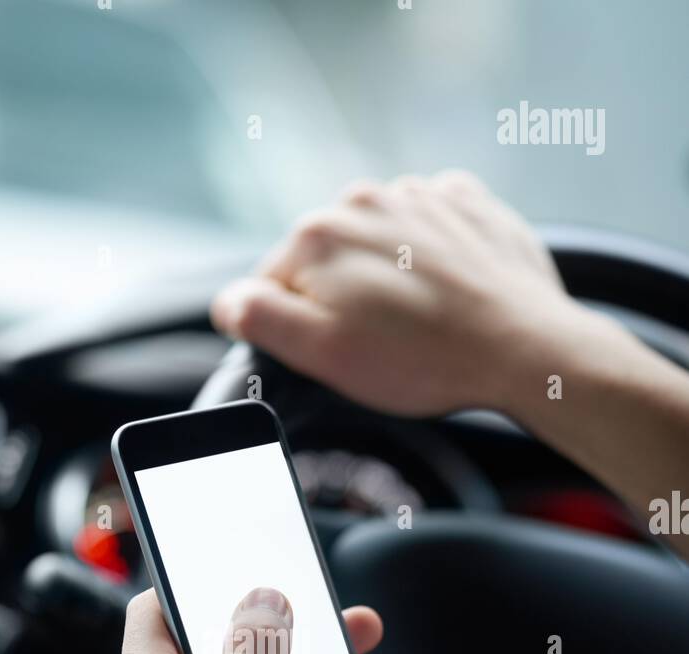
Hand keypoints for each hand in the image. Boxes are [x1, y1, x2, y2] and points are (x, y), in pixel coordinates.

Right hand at [211, 170, 578, 417]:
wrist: (523, 348)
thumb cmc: (423, 360)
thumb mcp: (322, 354)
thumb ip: (260, 319)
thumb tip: (229, 302)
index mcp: (316, 235)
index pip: (274, 285)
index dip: (297, 328)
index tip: (336, 351)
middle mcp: (362, 199)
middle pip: (326, 259)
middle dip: (342, 298)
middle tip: (382, 344)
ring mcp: (418, 194)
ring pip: (377, 243)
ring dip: (388, 278)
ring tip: (421, 323)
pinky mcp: (465, 202)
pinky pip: (429, 228)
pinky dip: (432, 258)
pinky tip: (448, 295)